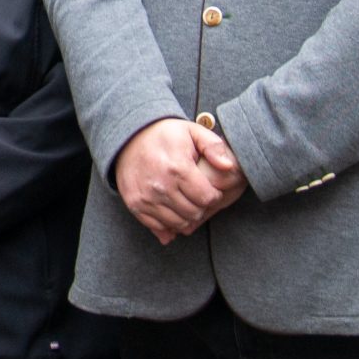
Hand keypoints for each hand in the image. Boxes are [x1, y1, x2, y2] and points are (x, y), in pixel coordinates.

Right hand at [113, 118, 246, 243]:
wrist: (129, 138)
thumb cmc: (165, 135)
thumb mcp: (192, 131)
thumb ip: (214, 147)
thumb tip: (229, 167)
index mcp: (178, 168)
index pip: (206, 198)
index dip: (213, 195)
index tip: (210, 189)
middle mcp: (160, 186)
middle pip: (194, 213)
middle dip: (201, 206)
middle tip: (198, 195)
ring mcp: (146, 198)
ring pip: (178, 224)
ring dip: (186, 216)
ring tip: (186, 201)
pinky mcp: (135, 205)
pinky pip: (158, 226)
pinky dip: (168, 223)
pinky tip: (171, 209)